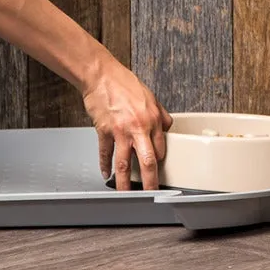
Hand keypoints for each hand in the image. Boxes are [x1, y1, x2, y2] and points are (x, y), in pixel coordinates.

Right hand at [82, 58, 172, 190]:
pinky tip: (106, 173)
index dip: (160, 163)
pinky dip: (104, 165)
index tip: (159, 172)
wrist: (102, 75)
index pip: (161, 148)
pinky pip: (105, 153)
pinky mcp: (104, 131)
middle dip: (150, 181)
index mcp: (153, 119)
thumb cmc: (124, 84)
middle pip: (147, 161)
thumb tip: (167, 127)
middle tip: (151, 193)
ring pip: (124, 163)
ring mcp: (121, 131)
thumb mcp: (150, 97)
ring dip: (124, 182)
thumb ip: (160, 115)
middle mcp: (139, 127)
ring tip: (125, 193)